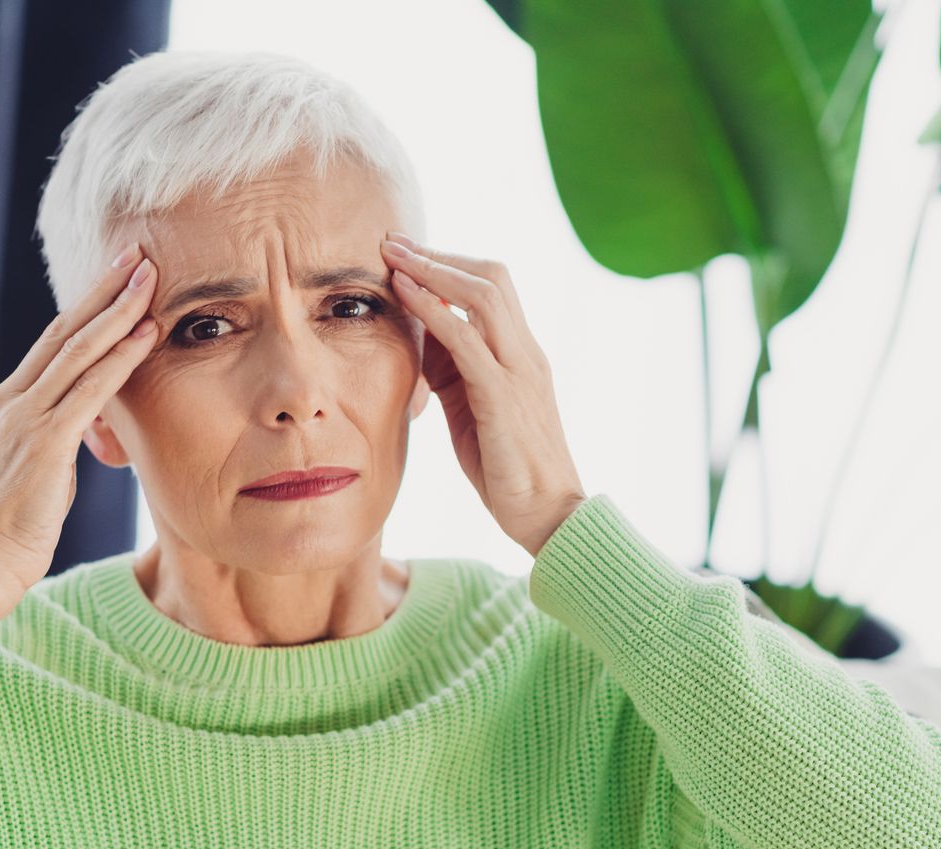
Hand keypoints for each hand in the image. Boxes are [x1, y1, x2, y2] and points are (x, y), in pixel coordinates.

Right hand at [0, 242, 159, 624]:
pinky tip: (146, 336)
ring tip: (150, 279)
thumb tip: (86, 427)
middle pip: (63, 332)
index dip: (85, 309)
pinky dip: (121, 360)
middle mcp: (10, 401)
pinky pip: (90, 390)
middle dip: (103, 290)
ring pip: (78, 351)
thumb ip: (57, 439)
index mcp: (4, 404)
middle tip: (136, 254)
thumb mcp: (36, 471)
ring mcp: (25, 418)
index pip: (51, 345)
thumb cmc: (13, 528)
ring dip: (119, 312)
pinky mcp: (45, 442)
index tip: (114, 279)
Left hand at [379, 231, 586, 556]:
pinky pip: (468, 339)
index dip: (449, 264)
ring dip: (434, 269)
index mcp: (522, 355)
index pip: (492, 288)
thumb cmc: (507, 467)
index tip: (406, 252)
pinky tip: (405, 294)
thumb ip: (451, 372)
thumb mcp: (471, 409)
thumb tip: (418, 341)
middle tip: (393, 241)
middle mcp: (526, 353)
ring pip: (483, 295)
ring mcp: (519, 371)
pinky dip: (434, 309)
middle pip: (491, 276)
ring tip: (394, 256)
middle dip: (439, 254)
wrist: (547, 514)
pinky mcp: (503, 396)